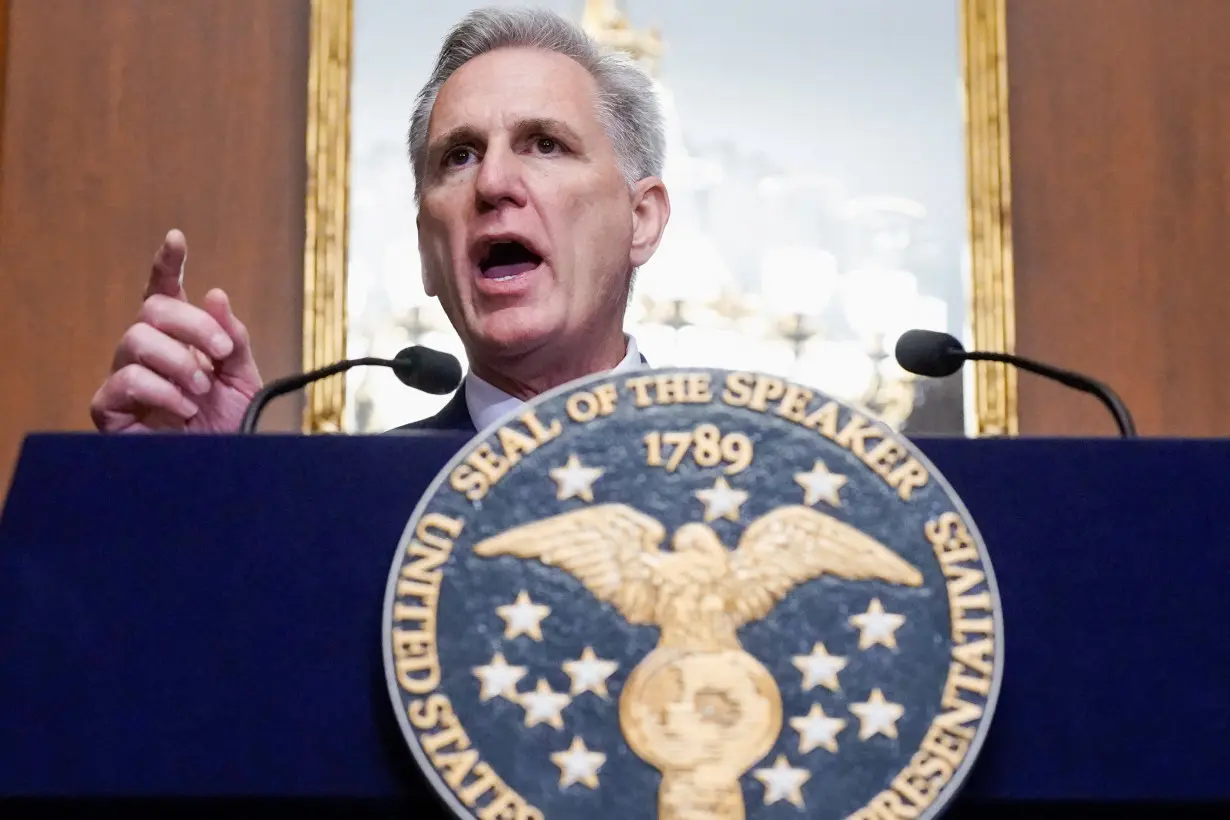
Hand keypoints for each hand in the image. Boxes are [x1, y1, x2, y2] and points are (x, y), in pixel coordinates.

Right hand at [89, 230, 261, 432]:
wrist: (226, 473)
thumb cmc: (231, 426)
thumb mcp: (244, 378)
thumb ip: (233, 337)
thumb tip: (215, 294)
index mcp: (179, 338)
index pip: (164, 292)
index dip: (167, 264)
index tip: (177, 239)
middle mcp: (148, 352)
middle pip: (152, 310)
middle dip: (192, 325)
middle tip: (221, 352)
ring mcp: (126, 377)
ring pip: (135, 340)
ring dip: (178, 361)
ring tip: (202, 390)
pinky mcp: (110, 408)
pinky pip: (124, 382)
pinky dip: (161, 391)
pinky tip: (184, 409)